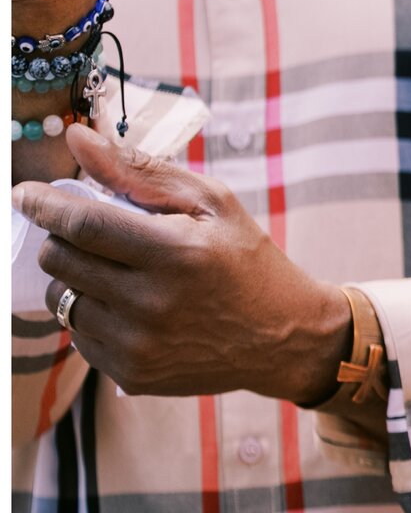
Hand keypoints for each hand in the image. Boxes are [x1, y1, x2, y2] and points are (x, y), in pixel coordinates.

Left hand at [14, 124, 351, 405]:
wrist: (284, 337)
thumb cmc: (247, 260)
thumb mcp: (212, 204)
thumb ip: (140, 171)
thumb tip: (78, 138)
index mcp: (176, 253)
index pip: (81, 223)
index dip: (42, 204)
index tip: (24, 193)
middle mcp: (152, 304)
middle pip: (58, 260)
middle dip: (63, 238)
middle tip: (93, 234)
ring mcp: (138, 345)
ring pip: (62, 299)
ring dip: (78, 278)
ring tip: (119, 274)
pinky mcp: (131, 374)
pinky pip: (79, 334)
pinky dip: (94, 314)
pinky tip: (132, 309)